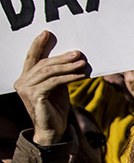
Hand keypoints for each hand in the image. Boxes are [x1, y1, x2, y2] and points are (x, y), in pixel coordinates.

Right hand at [15, 31, 86, 146]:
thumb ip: (59, 73)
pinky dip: (69, 77)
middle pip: (43, 63)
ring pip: (49, 71)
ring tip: (82, 63)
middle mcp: (22, 82)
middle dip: (61, 57)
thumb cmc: (55, 107)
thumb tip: (73, 58)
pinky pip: (54, 82)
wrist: (52, 129)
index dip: (38, 45)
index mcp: (25, 78)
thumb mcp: (57, 86)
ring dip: (68, 66)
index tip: (46, 33)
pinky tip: (80, 76)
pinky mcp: (35, 96)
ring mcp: (26, 89)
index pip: (32, 58)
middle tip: (77, 52)